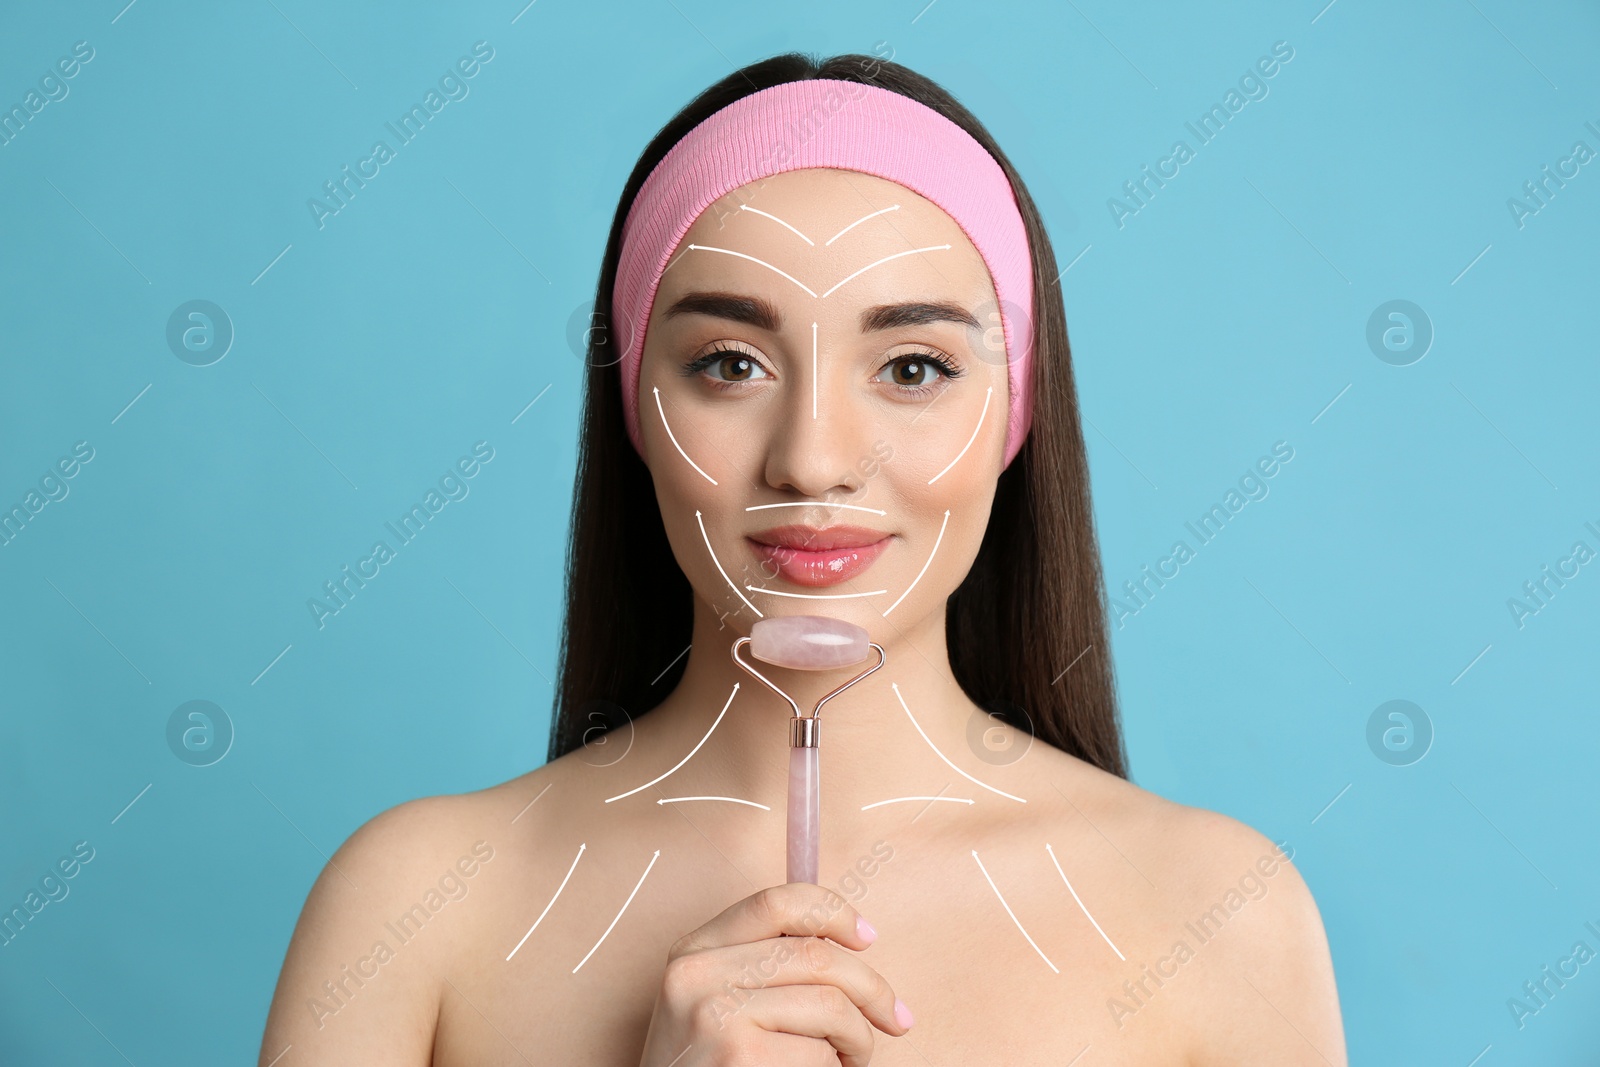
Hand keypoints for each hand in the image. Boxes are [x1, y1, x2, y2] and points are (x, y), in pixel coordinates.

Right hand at [636, 881, 913, 1065]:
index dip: (833, 912)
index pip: (776, 902)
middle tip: (894, 1020)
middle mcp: (697, 976)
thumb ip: (763, 965)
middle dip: (872, 990)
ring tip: (848, 1061)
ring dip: (858, 1041)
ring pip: (831, 1008)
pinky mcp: (742, 1060)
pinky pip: (822, 1057)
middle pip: (818, 957)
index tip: (867, 938)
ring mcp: (716, 1018)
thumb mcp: (714, 1004)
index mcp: (693, 950)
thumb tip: (852, 942)